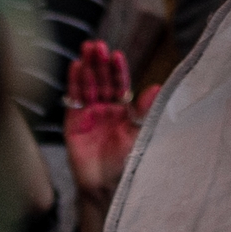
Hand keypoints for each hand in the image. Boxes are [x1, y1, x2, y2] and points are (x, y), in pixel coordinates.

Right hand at [62, 40, 145, 201]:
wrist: (106, 186)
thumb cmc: (127, 163)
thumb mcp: (139, 134)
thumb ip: (144, 111)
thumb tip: (157, 86)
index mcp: (125, 111)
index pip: (120, 84)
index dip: (117, 70)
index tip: (116, 54)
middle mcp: (107, 110)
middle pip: (103, 80)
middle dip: (100, 63)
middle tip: (97, 45)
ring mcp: (90, 115)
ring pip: (88, 86)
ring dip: (87, 67)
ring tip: (87, 49)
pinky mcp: (74, 123)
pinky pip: (74, 100)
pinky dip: (74, 83)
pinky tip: (75, 66)